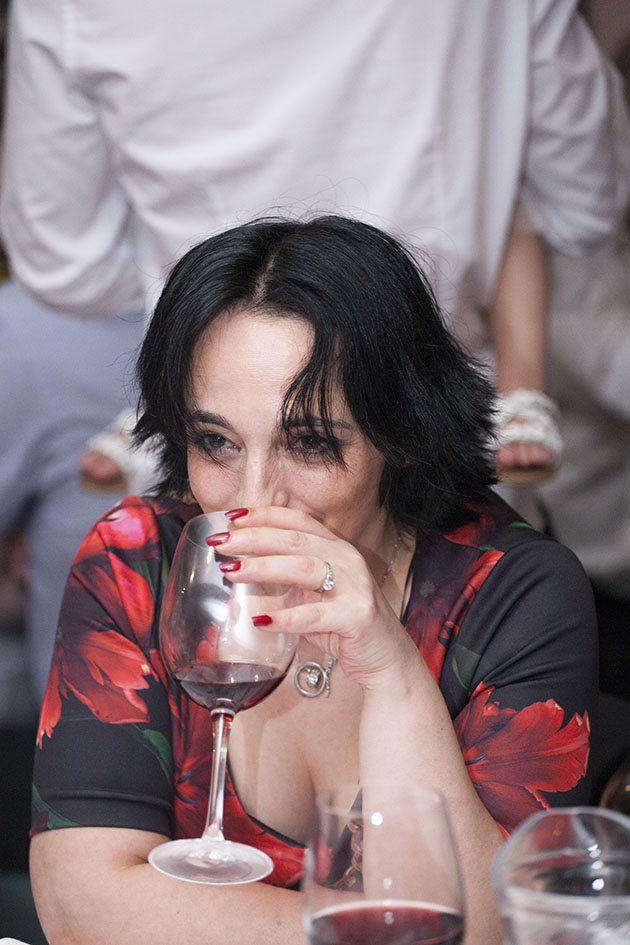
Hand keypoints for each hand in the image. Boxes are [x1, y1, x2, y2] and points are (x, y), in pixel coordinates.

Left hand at [208, 506, 414, 688]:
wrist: (386, 659)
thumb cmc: (343, 625)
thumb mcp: (309, 599)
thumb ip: (279, 588)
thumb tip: (234, 586)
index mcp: (336, 549)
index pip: (298, 522)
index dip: (265, 516)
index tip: (231, 517)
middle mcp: (347, 560)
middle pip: (296, 540)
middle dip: (254, 539)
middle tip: (220, 543)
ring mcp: (355, 586)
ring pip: (304, 568)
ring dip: (263, 568)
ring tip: (231, 572)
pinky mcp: (357, 616)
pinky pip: (315, 615)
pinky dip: (285, 617)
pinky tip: (259, 621)